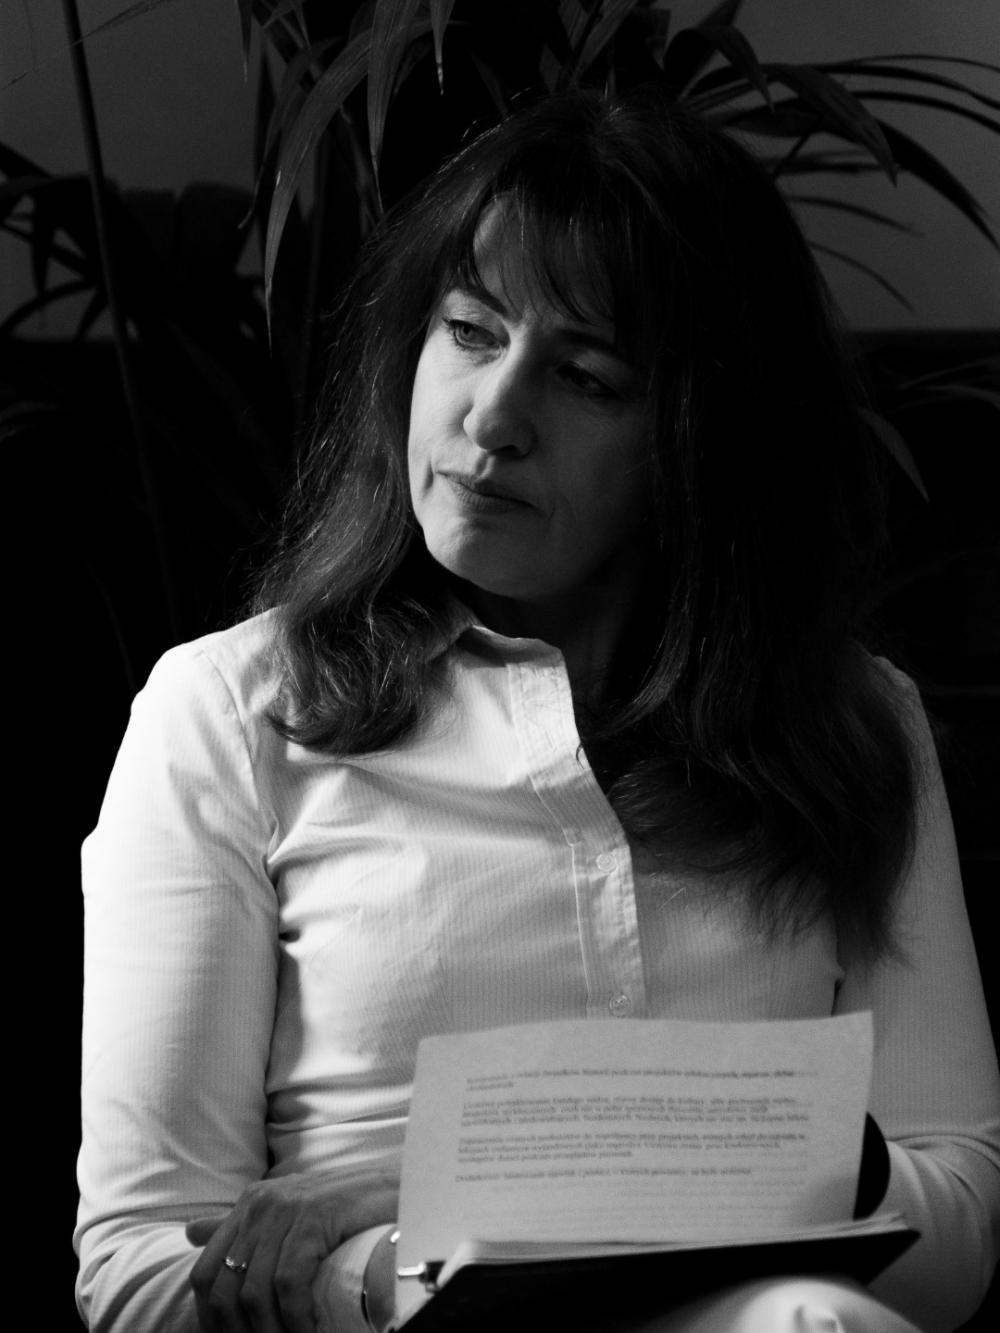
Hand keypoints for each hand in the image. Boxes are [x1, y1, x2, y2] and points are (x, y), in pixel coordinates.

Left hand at [187, 1167, 397, 1332]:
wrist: (400, 1187)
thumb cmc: (347, 1208)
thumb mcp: (288, 1213)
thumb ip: (241, 1224)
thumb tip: (189, 1233)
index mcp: (250, 1204)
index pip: (205, 1273)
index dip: (211, 1319)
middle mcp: (261, 1203)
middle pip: (225, 1287)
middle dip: (238, 1331)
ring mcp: (286, 1207)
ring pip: (254, 1291)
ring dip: (269, 1332)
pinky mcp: (313, 1216)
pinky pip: (288, 1283)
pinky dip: (295, 1318)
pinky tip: (309, 1330)